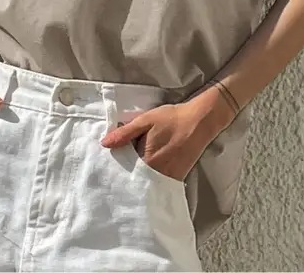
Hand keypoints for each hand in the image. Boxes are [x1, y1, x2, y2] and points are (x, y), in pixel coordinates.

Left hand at [101, 85, 233, 181]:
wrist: (198, 122)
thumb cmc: (170, 119)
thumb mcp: (145, 120)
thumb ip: (125, 133)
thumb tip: (105, 144)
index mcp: (146, 161)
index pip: (124, 171)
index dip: (115, 169)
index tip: (106, 169)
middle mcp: (157, 174)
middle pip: (135, 180)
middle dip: (125, 177)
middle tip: (114, 174)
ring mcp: (168, 177)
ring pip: (147, 184)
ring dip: (138, 180)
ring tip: (128, 174)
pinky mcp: (177, 177)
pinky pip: (159, 183)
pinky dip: (152, 181)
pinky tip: (146, 174)